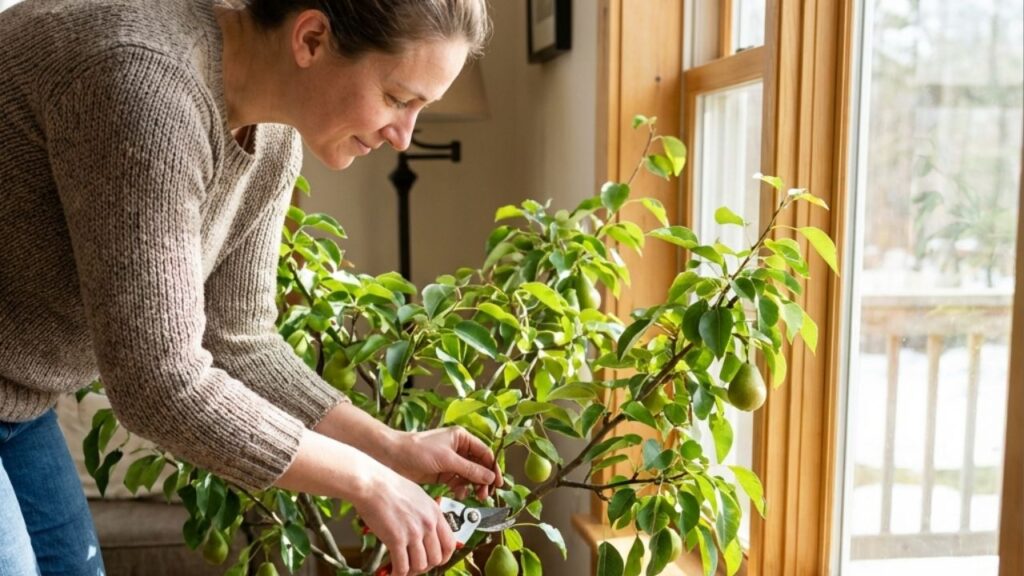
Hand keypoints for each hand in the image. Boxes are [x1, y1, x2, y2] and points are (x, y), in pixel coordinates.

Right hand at [354, 464, 456, 575]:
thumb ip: (426, 514)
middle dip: (426, 565)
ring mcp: (413, 532)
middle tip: (415, 565)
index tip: (435, 560)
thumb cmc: (390, 486)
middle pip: (436, 558)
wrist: (372, 483)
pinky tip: (393, 572)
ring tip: (403, 568)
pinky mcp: (396, 539)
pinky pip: (402, 566)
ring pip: (421, 565)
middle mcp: (428, 523)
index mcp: (435, 512)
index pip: (450, 543)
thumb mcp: (418, 496)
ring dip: (412, 570)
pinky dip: (398, 573)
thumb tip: (427, 530)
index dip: (443, 557)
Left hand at [389, 427, 503, 500]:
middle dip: (483, 480)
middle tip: (485, 494)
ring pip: (469, 475)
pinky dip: (461, 488)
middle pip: (479, 465)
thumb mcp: (447, 460)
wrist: (392, 457)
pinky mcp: (442, 472)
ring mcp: (450, 461)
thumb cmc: (417, 450)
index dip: (493, 468)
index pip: (485, 453)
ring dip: (473, 486)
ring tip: (474, 496)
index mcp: (462, 438)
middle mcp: (458, 448)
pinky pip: (458, 481)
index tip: (498, 483)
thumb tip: (490, 477)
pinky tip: (459, 493)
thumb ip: (470, 470)